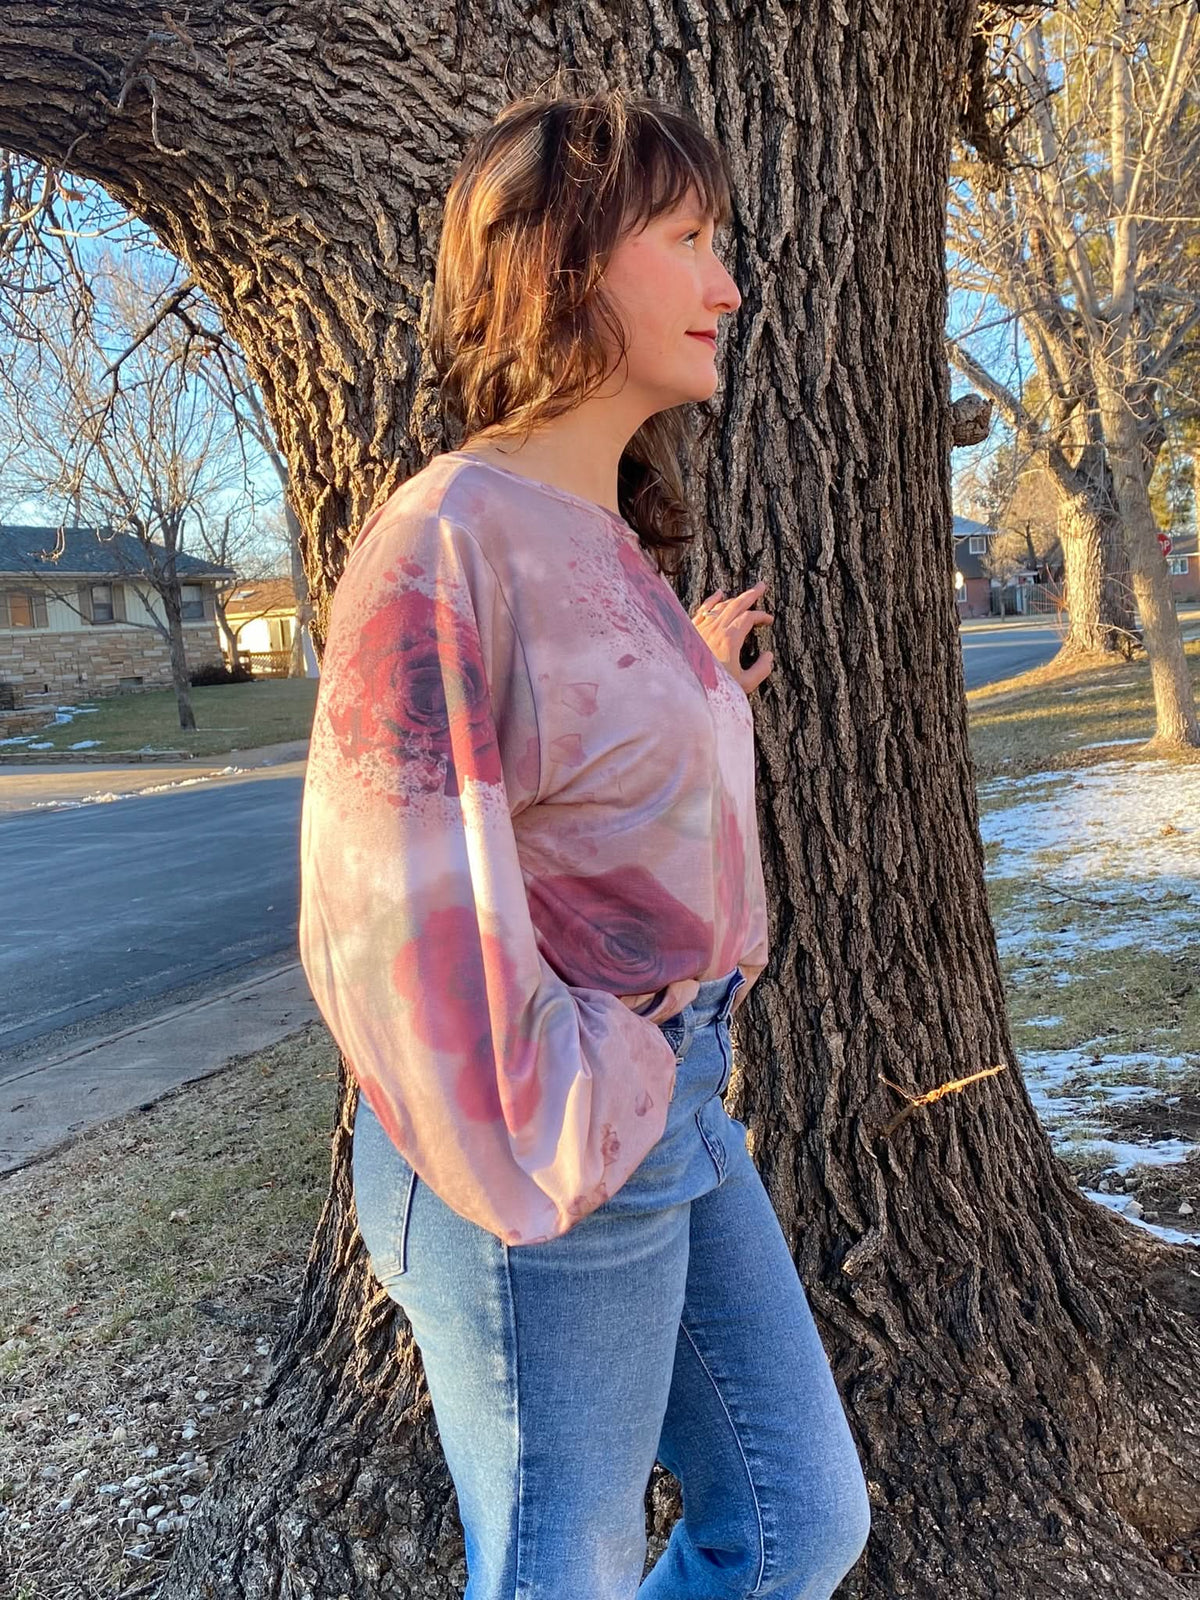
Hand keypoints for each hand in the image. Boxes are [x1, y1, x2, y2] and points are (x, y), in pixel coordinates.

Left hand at [690, 580, 774, 695]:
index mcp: (730, 639)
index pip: (749, 618)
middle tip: (762, 586)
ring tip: (745, 594)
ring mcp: (701, 628)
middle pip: (736, 604)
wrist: (683, 690)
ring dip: (735, 598)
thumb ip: (761, 670)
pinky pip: (703, 610)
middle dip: (751, 594)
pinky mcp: (690, 631)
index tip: (768, 620)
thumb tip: (769, 657)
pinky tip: (718, 594)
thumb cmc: (713, 689)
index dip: (761, 616)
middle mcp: (715, 629)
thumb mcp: (744, 685)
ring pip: (720, 606)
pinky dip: (712, 600)